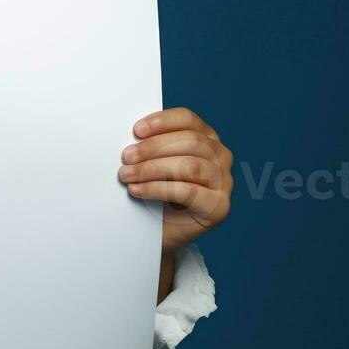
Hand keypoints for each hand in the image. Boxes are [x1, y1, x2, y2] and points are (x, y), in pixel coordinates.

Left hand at [117, 106, 232, 254]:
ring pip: (188, 165)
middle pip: (189, 141)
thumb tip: (131, 136)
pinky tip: (137, 190)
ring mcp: (223, 181)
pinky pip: (187, 191)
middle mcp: (220, 156)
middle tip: (125, 158)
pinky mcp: (218, 206)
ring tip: (127, 175)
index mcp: (206, 137)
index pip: (187, 119)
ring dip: (152, 169)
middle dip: (152, 148)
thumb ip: (150, 144)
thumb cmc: (155, 189)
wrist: (158, 229)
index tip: (136, 131)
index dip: (161, 122)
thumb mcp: (153, 160)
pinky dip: (157, 188)